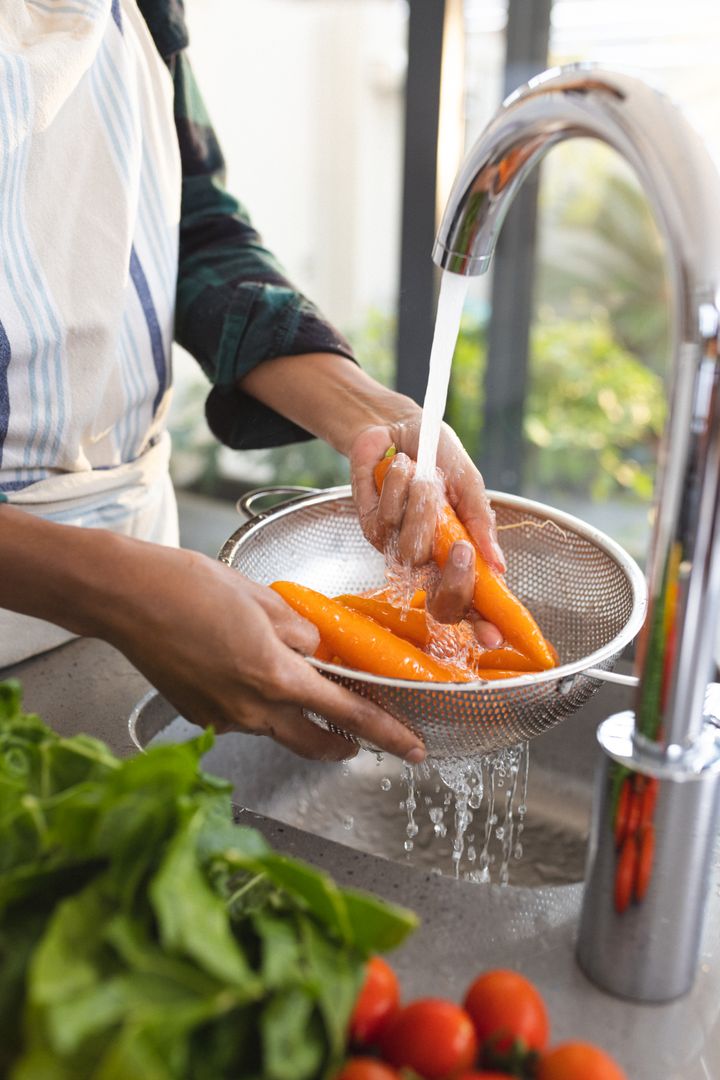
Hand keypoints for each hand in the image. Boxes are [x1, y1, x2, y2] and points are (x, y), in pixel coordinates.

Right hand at [102, 541, 425, 762]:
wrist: (126, 598)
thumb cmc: (189, 587)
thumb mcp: (263, 599)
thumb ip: (300, 631)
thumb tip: (318, 651)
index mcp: (276, 677)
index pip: (348, 714)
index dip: (387, 733)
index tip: (412, 749)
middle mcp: (251, 709)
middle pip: (314, 742)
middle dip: (343, 745)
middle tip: (359, 739)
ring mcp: (222, 718)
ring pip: (276, 729)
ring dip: (296, 718)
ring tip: (295, 684)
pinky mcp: (198, 716)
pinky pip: (242, 718)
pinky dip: (257, 705)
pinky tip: (246, 673)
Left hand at [350, 418, 504, 646]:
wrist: (398, 425)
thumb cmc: (438, 456)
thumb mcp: (469, 484)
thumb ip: (482, 522)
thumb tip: (497, 565)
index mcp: (458, 556)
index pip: (471, 603)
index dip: (481, 624)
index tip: (495, 637)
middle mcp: (428, 561)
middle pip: (439, 602)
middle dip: (452, 577)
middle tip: (459, 544)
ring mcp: (397, 548)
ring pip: (411, 553)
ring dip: (422, 508)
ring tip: (425, 477)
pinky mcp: (370, 529)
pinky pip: (386, 523)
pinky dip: (398, 489)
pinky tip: (401, 468)